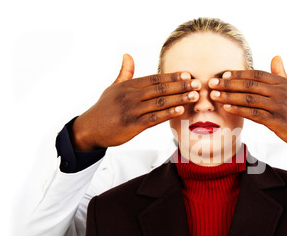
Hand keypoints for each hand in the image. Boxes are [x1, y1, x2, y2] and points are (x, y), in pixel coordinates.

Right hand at [72, 54, 200, 150]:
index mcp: (128, 86)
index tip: (187, 75)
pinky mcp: (132, 125)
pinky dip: (168, 114)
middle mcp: (130, 96)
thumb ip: (125, 73)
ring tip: (194, 96)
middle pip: (160, 88)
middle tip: (197, 84)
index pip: (154, 78)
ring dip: (179, 99)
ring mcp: (132, 110)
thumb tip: (127, 55)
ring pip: (160, 102)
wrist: (89, 129)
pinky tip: (180, 110)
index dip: (172, 76)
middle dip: (180, 86)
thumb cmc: (104, 108)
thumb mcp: (113, 87)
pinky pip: (154, 119)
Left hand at [208, 56, 286, 153]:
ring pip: (249, 99)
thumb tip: (275, 56)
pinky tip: (227, 108)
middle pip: (250, 85)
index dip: (239, 73)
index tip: (223, 74)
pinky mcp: (277, 121)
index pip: (256, 74)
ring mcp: (278, 106)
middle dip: (228, 84)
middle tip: (211, 83)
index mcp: (282, 82)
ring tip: (214, 96)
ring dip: (229, 97)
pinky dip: (239, 110)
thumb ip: (280, 73)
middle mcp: (280, 92)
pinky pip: (254, 114)